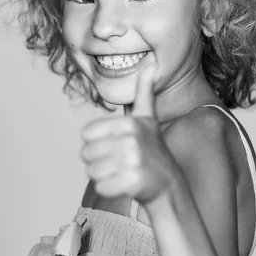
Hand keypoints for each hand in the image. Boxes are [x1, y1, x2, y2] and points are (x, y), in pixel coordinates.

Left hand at [80, 54, 176, 202]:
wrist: (169, 184)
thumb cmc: (152, 149)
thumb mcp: (148, 118)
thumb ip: (144, 92)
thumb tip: (151, 65)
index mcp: (128, 123)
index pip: (85, 135)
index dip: (96, 143)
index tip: (115, 146)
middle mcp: (130, 140)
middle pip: (86, 154)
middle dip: (99, 161)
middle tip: (120, 163)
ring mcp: (132, 162)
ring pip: (91, 172)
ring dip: (103, 176)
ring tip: (122, 173)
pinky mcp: (131, 183)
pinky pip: (101, 188)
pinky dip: (109, 189)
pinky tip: (125, 185)